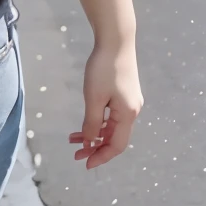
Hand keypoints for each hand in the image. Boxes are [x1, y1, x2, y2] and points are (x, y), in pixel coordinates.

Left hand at [69, 39, 142, 168]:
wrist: (116, 41)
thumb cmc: (104, 69)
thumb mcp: (94, 98)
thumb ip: (92, 122)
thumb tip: (89, 142)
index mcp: (128, 114)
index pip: (117, 145)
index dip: (102, 156)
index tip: (86, 163)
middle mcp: (131, 111)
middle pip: (114, 138)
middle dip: (95, 147)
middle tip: (76, 153)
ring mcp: (128, 102)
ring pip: (111, 127)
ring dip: (93, 134)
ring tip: (73, 139)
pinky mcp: (123, 94)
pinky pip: (111, 116)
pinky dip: (97, 122)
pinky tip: (84, 124)